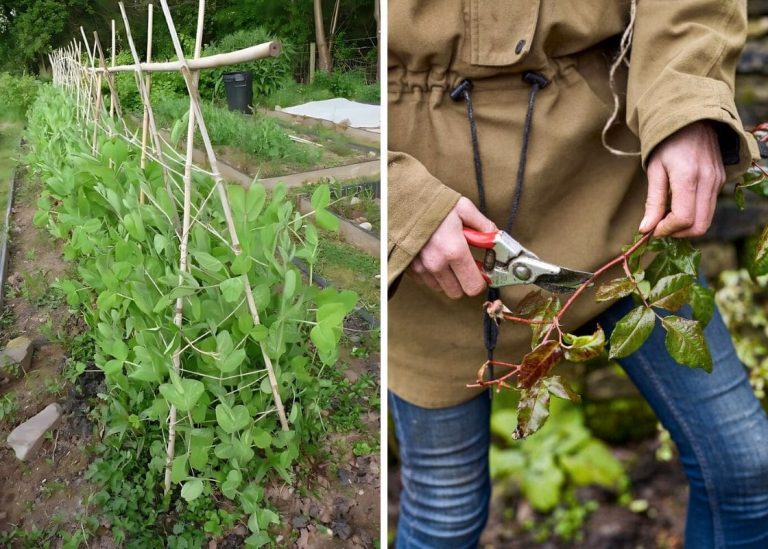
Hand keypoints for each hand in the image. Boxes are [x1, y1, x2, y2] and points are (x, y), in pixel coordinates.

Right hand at [408, 197, 495, 298]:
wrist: (404, 199)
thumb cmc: (434, 203)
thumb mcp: (464, 208)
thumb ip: (484, 226)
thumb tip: (496, 240)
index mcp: (454, 251)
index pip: (473, 286)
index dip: (480, 281)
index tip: (480, 271)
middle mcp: (437, 264)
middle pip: (457, 292)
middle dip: (463, 282)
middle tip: (465, 265)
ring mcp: (421, 268)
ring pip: (441, 288)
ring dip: (447, 279)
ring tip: (447, 259)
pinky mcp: (409, 267)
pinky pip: (425, 281)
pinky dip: (432, 275)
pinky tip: (434, 258)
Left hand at [639, 121, 725, 237]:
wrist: (692, 119)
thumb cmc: (667, 142)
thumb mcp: (654, 170)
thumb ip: (652, 201)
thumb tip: (646, 229)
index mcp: (688, 177)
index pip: (683, 218)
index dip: (666, 230)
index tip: (652, 229)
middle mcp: (708, 181)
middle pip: (699, 225)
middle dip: (677, 233)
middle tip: (659, 227)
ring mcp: (718, 181)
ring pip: (706, 219)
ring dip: (686, 226)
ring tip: (667, 216)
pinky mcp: (721, 180)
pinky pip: (709, 207)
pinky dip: (694, 214)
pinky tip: (678, 205)